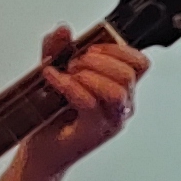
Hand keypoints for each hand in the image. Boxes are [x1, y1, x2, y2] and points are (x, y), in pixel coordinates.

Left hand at [3, 28, 147, 180]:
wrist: (40, 150)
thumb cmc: (52, 117)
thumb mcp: (54, 72)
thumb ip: (57, 49)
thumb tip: (63, 29)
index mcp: (121, 89)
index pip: (140, 63)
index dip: (119, 49)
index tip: (92, 48)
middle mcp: (121, 106)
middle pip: (129, 73)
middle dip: (97, 60)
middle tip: (74, 64)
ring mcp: (110, 120)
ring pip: (116, 89)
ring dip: (87, 74)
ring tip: (67, 75)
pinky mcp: (94, 132)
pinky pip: (90, 103)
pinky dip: (68, 86)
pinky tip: (54, 80)